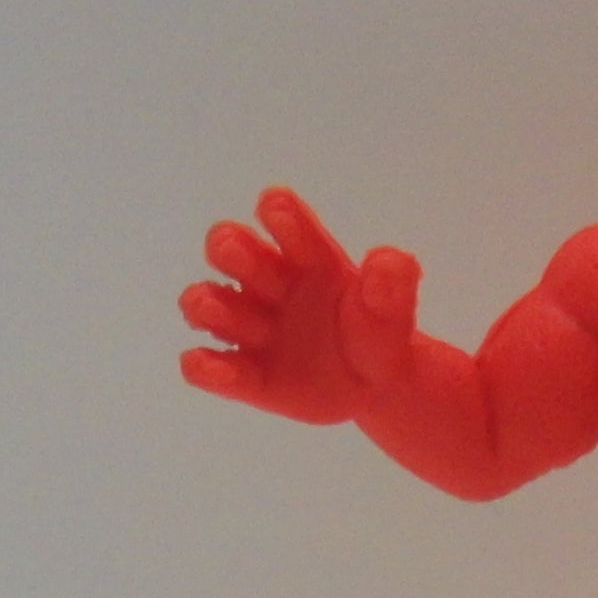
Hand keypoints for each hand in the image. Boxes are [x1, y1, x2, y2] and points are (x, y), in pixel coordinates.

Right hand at [179, 187, 420, 423]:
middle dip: (228, 247)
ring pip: (211, 304)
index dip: (279, 213)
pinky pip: (210, 367)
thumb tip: (389, 259)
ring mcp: (252, 329)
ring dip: (209, 304)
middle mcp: (270, 286)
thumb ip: (393, 286)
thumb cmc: (376, 333)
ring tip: (218, 310)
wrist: (378, 387)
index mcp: (307, 258)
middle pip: (233, 250)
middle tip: (233, 252)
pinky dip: (204, 366)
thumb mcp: (393, 311)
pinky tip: (214, 367)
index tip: (276, 210)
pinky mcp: (246, 376)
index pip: (285, 221)